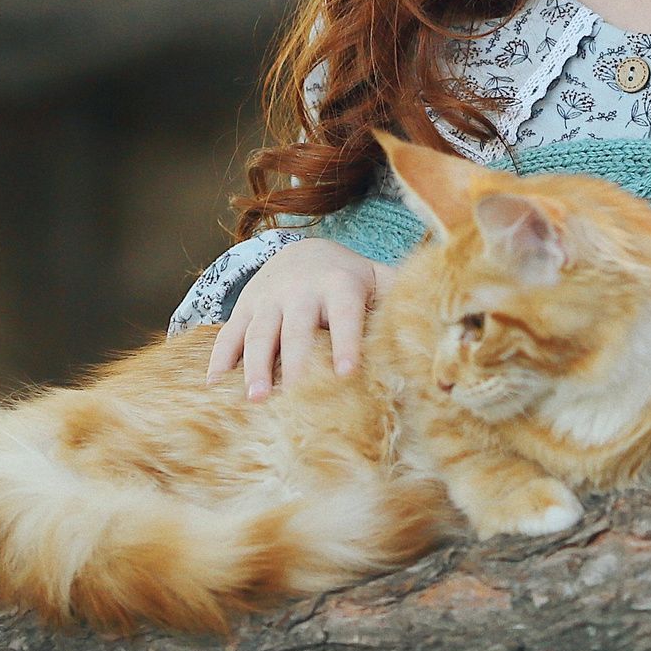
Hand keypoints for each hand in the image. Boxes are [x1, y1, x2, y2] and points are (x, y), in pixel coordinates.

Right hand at [205, 238, 393, 399]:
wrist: (303, 250)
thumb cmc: (351, 279)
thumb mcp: (377, 280)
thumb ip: (401, 300)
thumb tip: (439, 331)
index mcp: (339, 285)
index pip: (344, 315)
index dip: (346, 342)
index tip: (347, 374)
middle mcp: (301, 290)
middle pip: (296, 330)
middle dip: (294, 364)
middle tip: (295, 399)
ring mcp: (268, 299)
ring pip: (258, 334)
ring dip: (253, 367)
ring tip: (254, 400)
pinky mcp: (244, 308)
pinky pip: (227, 334)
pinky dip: (218, 359)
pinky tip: (212, 387)